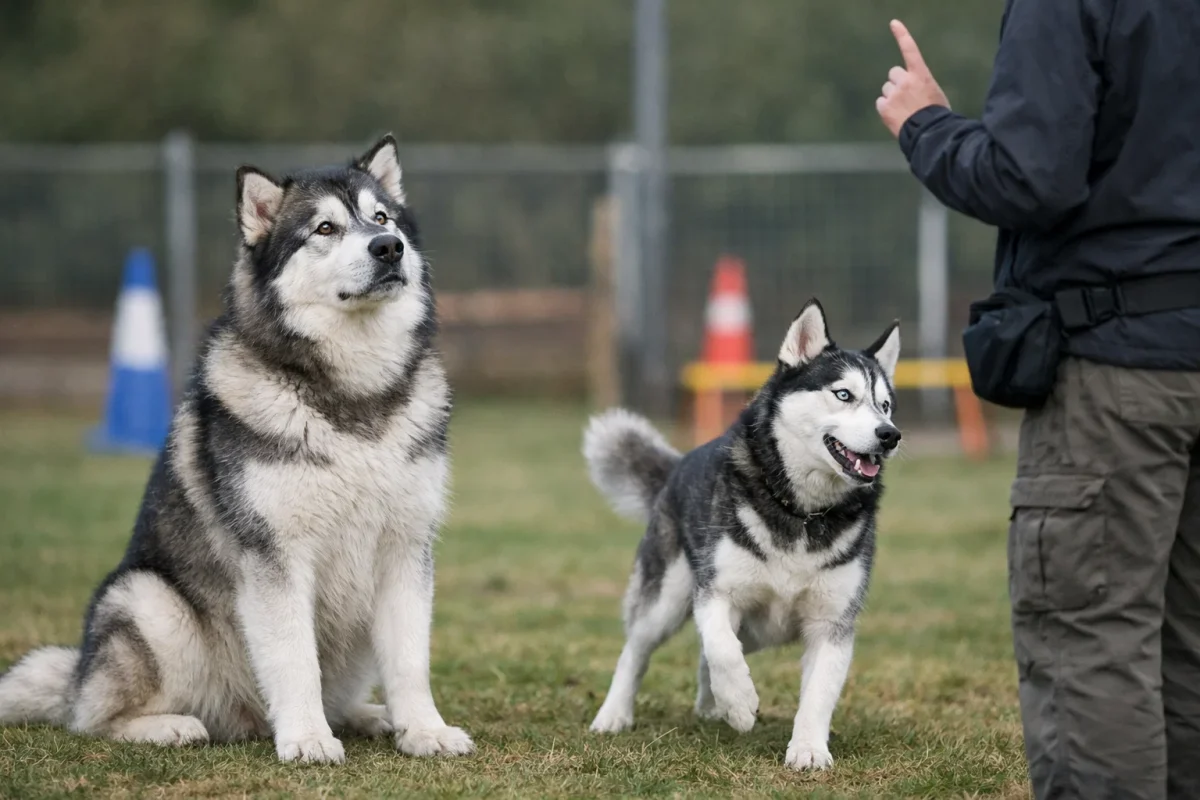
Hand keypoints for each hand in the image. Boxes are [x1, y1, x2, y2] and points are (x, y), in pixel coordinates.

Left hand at [876, 20, 949, 137]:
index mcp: (921, 75)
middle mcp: (906, 80)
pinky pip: (881, 102)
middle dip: (897, 83)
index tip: (893, 23)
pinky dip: (886, 108)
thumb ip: (919, 85)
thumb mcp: (933, 93)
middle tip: (907, 97)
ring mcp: (894, 93)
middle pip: (893, 74)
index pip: (910, 50)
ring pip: (886, 89)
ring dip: (892, 96)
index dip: (902, 35)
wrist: (929, 133)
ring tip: (904, 109)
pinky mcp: (884, 106)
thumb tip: (910, 91)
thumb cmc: (935, 115)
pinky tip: (896, 116)